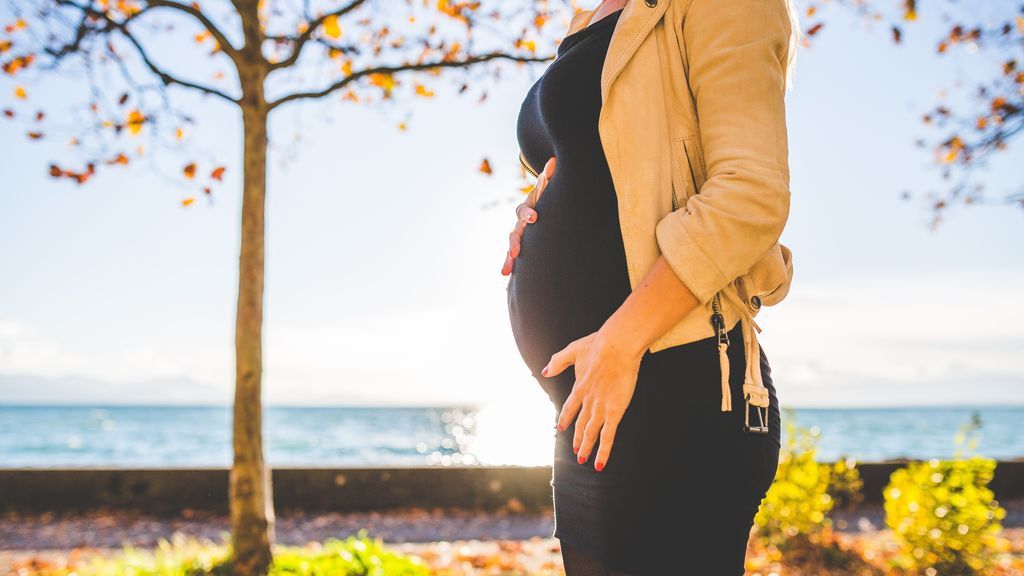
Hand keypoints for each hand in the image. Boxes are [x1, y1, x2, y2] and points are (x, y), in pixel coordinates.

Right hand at [501, 156, 556, 275]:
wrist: (540, 209)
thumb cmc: (547, 199)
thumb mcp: (549, 188)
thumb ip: (549, 178)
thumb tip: (554, 160)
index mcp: (527, 210)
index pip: (525, 211)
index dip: (529, 214)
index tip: (535, 218)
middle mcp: (520, 225)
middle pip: (514, 234)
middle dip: (514, 244)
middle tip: (515, 253)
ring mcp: (519, 238)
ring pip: (512, 250)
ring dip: (508, 261)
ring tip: (505, 272)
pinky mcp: (522, 250)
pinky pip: (516, 261)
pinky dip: (513, 272)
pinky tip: (507, 289)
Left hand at [542, 328, 643, 470]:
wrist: (616, 347)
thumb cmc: (598, 345)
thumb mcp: (573, 350)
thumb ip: (558, 361)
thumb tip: (544, 371)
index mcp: (579, 387)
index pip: (569, 408)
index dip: (565, 419)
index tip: (561, 428)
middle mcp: (587, 401)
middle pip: (580, 424)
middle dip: (576, 438)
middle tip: (574, 450)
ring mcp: (600, 408)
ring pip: (591, 434)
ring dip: (586, 448)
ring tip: (583, 458)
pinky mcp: (615, 412)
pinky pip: (608, 436)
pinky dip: (603, 451)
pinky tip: (599, 463)